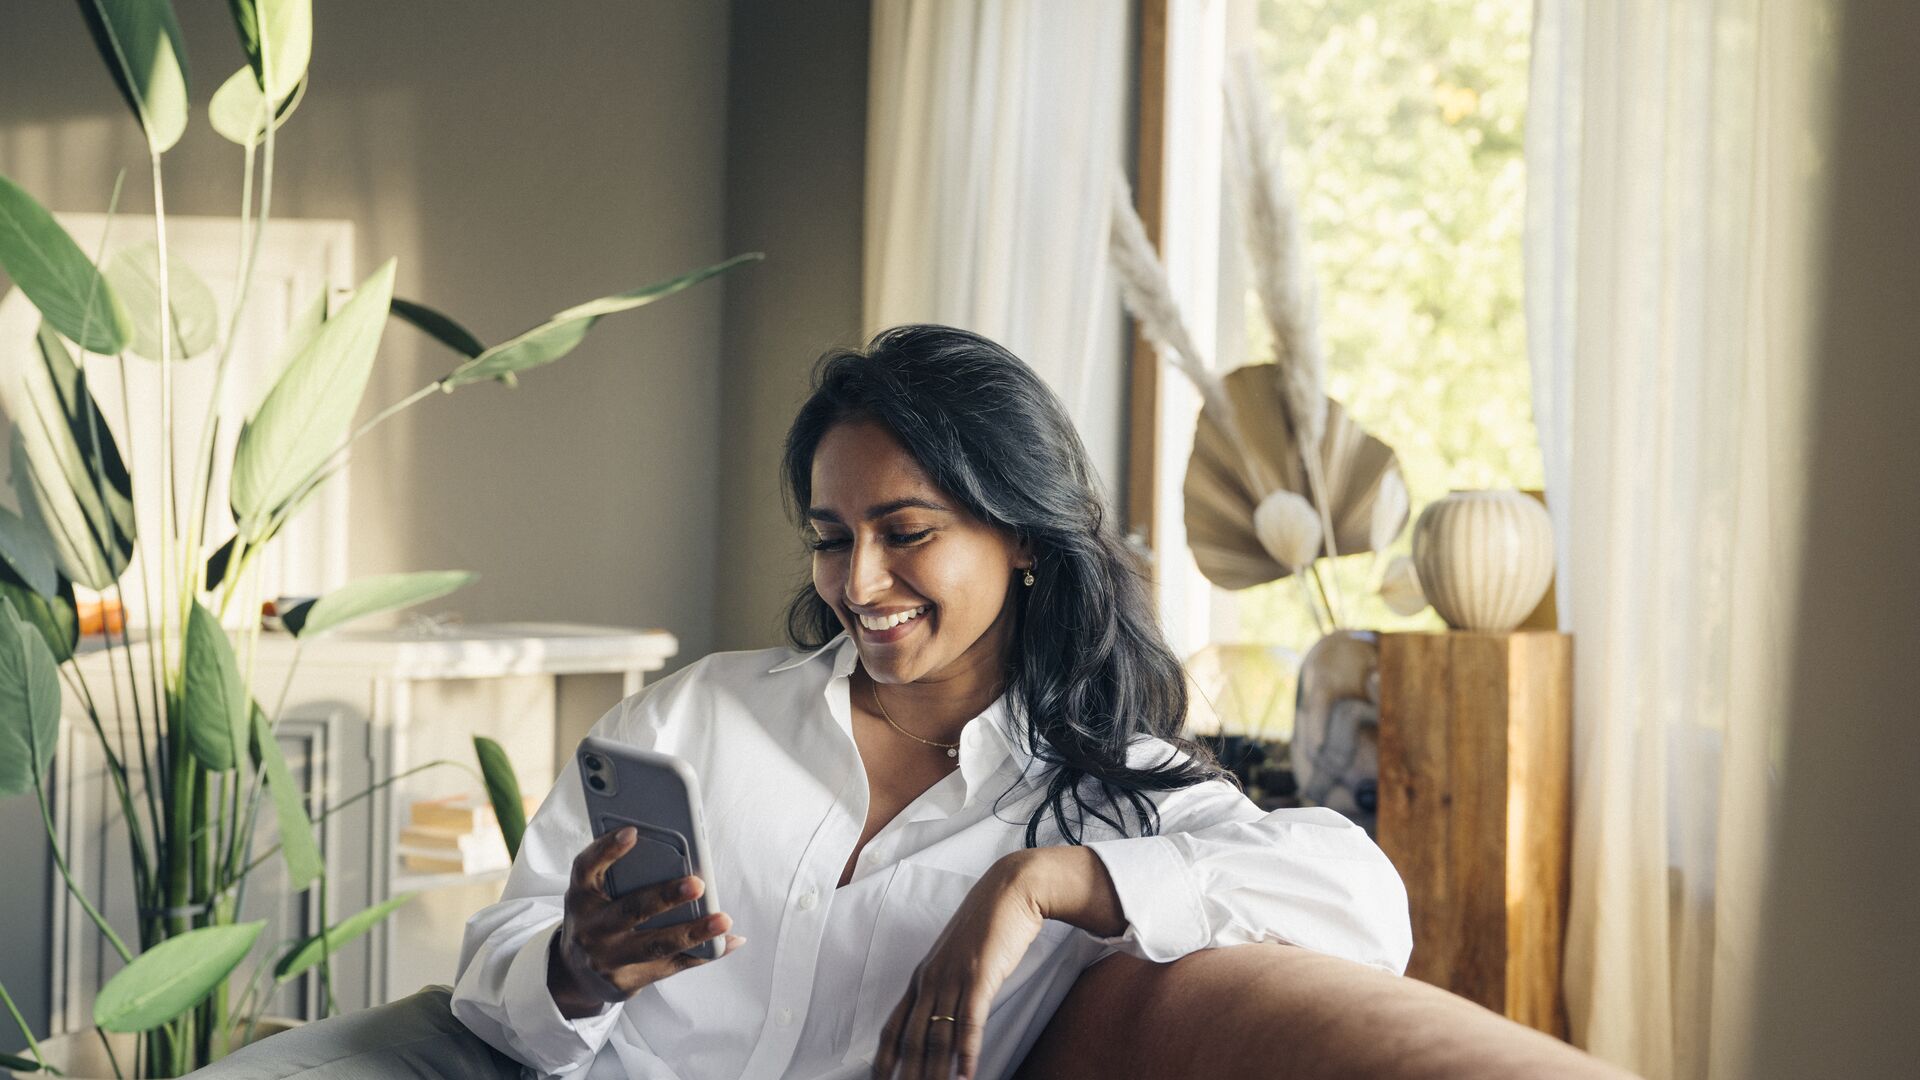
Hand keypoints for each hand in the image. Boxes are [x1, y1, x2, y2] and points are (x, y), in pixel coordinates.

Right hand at [547, 826, 744, 1018]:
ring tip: (723, 919)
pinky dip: (703, 953)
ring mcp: (608, 959)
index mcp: (581, 896)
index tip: (633, 831)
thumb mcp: (593, 893)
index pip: (587, 867)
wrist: (576, 974)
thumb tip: (675, 849)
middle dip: (664, 897)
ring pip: (655, 945)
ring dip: (693, 932)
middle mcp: (590, 929)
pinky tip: (728, 940)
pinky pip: (672, 966)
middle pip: (630, 911)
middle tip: (697, 883)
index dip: (607, 849)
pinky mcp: (628, 981)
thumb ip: (618, 871)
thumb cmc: (597, 917)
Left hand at [870, 857, 1048, 1079]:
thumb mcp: (955, 958)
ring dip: (935, 1072)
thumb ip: (946, 984)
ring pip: (937, 1035)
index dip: (884, 1058)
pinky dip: (967, 1052)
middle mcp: (930, 980)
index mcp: (921, 977)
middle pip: (912, 1039)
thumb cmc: (986, 925)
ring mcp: (953, 978)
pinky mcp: (979, 976)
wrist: (1009, 892)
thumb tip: (945, 1016)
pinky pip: (969, 1022)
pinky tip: (967, 1074)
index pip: (893, 1026)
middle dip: (907, 1074)